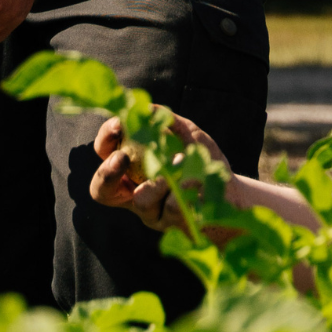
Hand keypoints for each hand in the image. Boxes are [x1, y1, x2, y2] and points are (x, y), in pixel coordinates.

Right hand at [90, 111, 227, 230]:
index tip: (118, 125)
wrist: (230, 193)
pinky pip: (171, 208)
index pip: (105, 154)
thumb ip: (167, 121)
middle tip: (122, 157)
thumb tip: (146, 107)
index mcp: (131, 167)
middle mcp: (134, 193)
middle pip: (101, 190)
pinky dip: (186, 188)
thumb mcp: (187, 135)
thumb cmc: (202, 161)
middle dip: (107, 172)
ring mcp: (151, 213)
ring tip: (182, 162)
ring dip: (161, 178)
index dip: (104, 139)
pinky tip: (198, 180)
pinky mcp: (170, 225)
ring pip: (141, 199)